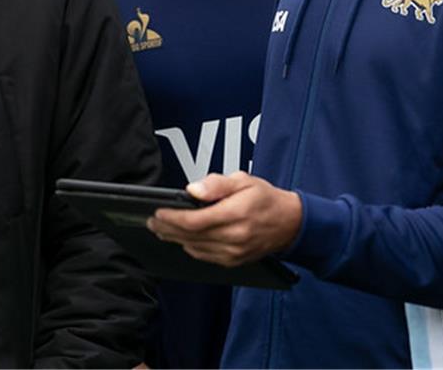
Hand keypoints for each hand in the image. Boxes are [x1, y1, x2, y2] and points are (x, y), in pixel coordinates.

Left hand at [147, 172, 302, 266]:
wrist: (290, 222)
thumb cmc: (266, 199)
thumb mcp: (244, 180)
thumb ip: (217, 184)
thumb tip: (193, 189)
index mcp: (235, 214)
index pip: (194, 221)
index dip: (172, 217)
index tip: (158, 211)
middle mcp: (234, 237)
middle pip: (190, 236)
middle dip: (167, 228)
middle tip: (152, 220)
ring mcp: (234, 252)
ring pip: (194, 248)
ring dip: (175, 239)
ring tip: (161, 229)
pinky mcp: (234, 261)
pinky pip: (204, 257)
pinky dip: (189, 248)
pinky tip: (181, 239)